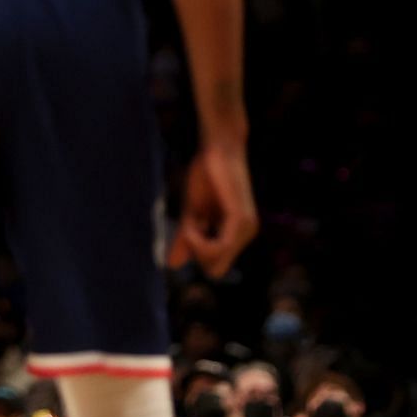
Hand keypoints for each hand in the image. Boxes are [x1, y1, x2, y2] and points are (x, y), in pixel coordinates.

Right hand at [169, 141, 258, 278]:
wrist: (219, 147)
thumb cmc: (207, 174)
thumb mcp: (191, 211)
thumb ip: (185, 237)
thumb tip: (170, 265)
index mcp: (237, 233)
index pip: (215, 267)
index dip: (196, 255)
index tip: (186, 230)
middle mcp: (246, 235)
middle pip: (215, 269)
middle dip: (195, 254)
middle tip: (187, 227)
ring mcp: (246, 229)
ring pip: (216, 262)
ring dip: (195, 245)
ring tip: (188, 221)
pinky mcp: (240, 221)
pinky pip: (217, 248)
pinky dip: (197, 240)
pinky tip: (190, 222)